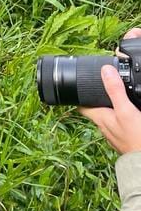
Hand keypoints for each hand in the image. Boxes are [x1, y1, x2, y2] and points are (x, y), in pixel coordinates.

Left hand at [80, 28, 140, 154]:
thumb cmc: (136, 138)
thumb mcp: (125, 110)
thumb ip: (115, 91)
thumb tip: (105, 71)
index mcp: (100, 118)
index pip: (82, 105)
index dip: (77, 96)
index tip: (76, 86)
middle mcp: (105, 127)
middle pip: (96, 111)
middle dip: (97, 100)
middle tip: (99, 88)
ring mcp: (116, 135)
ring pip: (109, 119)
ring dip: (111, 109)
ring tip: (116, 100)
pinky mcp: (127, 139)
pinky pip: (121, 126)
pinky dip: (123, 118)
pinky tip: (131, 117)